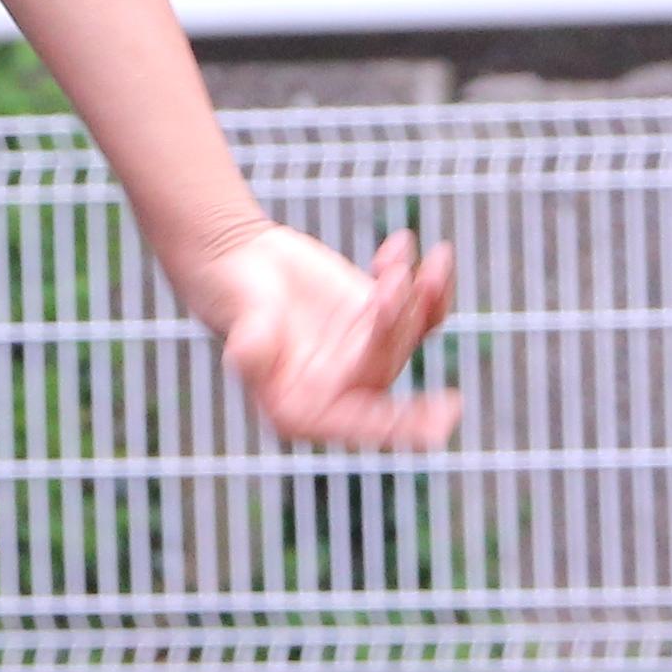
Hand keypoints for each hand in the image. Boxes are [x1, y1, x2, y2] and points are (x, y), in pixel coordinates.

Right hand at [172, 223, 460, 449]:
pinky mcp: (379, 320)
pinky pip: (419, 310)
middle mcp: (342, 389)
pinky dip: (426, 284)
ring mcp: (365, 354)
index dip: (403, 427)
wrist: (240, 262)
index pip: (362, 424)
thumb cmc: (231, 297)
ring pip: (411, 331)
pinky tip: (399, 245)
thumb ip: (250, 345)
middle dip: (397, 321)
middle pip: (389, 361)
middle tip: (392, 279)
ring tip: (403, 257)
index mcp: (306, 408)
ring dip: (419, 294)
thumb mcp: (240, 322)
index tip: (440, 425)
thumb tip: (247, 357)